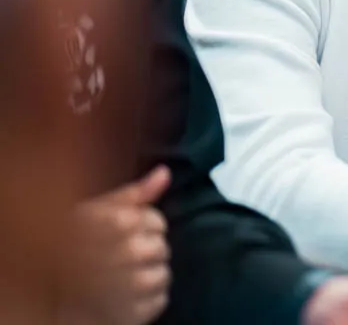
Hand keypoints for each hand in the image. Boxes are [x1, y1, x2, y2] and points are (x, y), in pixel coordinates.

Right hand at [68, 166, 171, 324]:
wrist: (47, 293)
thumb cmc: (71, 245)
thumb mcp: (94, 211)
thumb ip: (133, 193)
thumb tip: (164, 172)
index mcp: (117, 223)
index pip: (157, 222)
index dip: (146, 226)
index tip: (126, 233)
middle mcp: (128, 252)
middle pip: (161, 248)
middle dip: (148, 250)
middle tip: (124, 257)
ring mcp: (130, 286)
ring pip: (164, 275)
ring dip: (150, 275)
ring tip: (125, 277)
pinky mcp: (132, 314)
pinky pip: (161, 301)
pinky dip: (149, 299)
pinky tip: (127, 296)